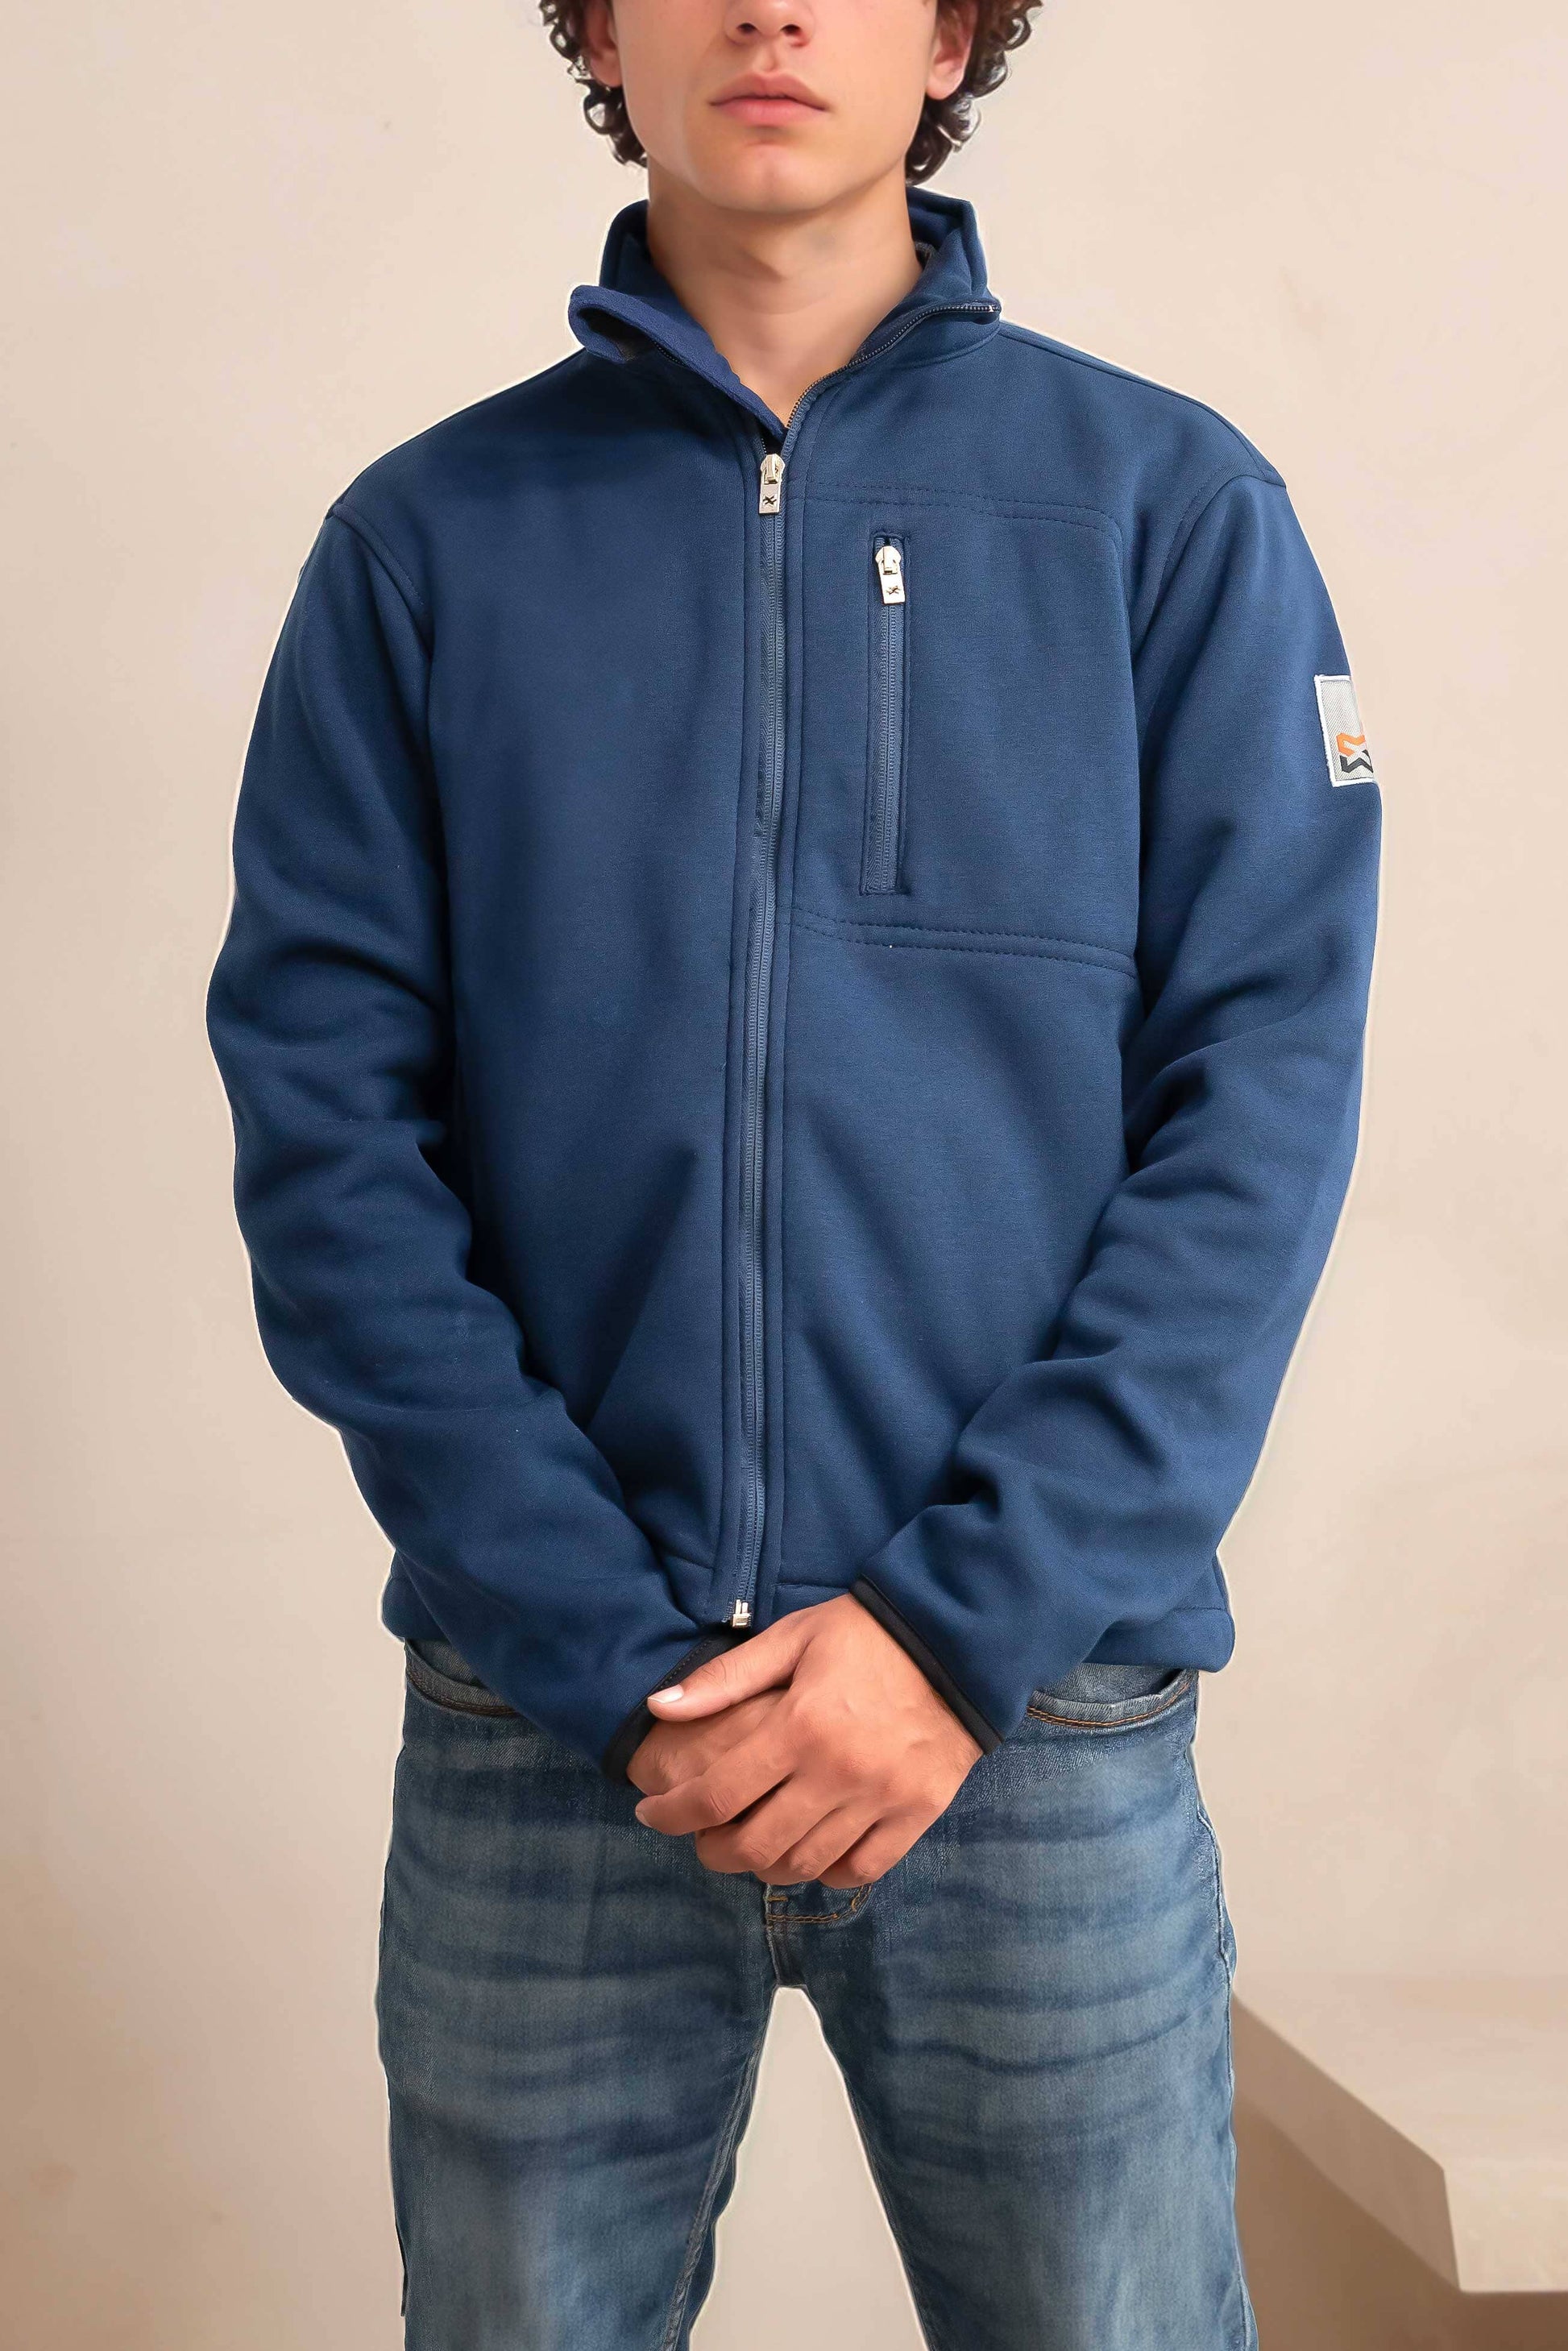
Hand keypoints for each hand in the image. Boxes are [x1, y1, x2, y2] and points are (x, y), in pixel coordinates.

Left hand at [629, 1593, 982, 1886]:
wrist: (957, 1640)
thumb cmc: (865, 1634)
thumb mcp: (791, 1639)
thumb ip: (725, 1679)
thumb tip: (659, 1707)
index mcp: (798, 1727)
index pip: (716, 1794)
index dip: (670, 1813)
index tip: (650, 1814)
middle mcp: (836, 1773)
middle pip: (755, 1846)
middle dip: (710, 1850)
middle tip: (700, 1837)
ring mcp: (880, 1800)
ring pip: (804, 1865)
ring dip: (764, 1866)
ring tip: (750, 1845)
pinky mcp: (916, 1814)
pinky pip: (861, 1869)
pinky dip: (827, 1871)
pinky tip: (811, 1852)